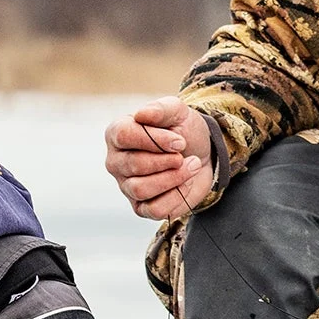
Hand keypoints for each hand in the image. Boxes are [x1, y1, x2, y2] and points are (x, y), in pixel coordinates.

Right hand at [104, 96, 214, 219]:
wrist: (202, 155)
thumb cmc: (183, 131)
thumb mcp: (177, 112)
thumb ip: (160, 109)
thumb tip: (142, 115)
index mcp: (117, 133)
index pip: (124, 135)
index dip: (155, 140)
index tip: (180, 142)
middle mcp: (116, 161)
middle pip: (134, 164)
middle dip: (167, 161)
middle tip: (184, 155)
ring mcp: (126, 186)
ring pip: (141, 189)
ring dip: (173, 178)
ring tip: (191, 166)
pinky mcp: (141, 208)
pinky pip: (154, 209)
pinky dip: (176, 197)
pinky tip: (185, 184)